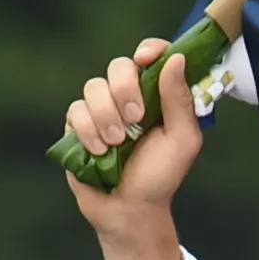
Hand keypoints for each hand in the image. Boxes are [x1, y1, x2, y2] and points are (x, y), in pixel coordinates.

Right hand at [63, 38, 201, 259]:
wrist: (129, 209)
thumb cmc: (160, 175)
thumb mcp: (182, 140)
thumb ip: (179, 100)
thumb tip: (177, 58)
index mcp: (157, 95)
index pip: (153, 57)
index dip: (150, 50)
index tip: (147, 59)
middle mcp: (129, 96)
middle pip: (118, 66)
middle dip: (125, 89)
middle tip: (136, 118)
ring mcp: (101, 108)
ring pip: (94, 87)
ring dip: (106, 115)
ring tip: (117, 143)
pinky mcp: (78, 125)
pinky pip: (75, 110)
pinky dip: (88, 130)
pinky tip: (99, 151)